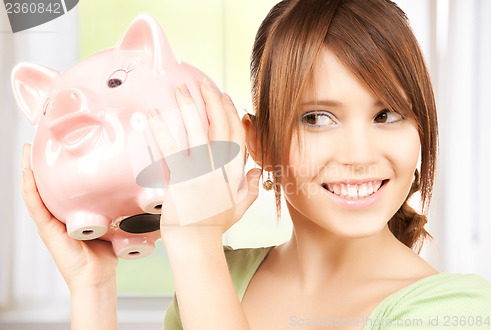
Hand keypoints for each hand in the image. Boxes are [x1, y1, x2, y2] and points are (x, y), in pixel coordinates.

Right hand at [21, 144, 117, 293]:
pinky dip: (30, 189)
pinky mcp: (46, 229)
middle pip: (42, 183)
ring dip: (28, 169)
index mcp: (69, 210)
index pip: (57, 183)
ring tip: (27, 148)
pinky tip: (28, 173)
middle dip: (38, 161)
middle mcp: (56, 213)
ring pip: (33, 190)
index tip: (56, 143)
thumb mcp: (114, 220)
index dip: (54, 164)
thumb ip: (120, 204)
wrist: (98, 277)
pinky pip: (35, 206)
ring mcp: (48, 221)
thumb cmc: (107, 251)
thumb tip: (143, 186)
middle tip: (38, 138)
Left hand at [148, 80, 260, 238]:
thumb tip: (258, 171)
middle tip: (202, 83)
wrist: (196, 243)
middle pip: (219, 127)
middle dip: (211, 102)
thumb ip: (252, 187)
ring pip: (197, 132)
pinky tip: (152, 115)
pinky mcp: (179, 179)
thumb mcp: (240, 207)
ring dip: (188, 108)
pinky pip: (170, 150)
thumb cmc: (216, 226)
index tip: (225, 98)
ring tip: (180, 89)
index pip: (237, 136)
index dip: (231, 114)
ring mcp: (200, 173)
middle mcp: (220, 169)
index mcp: (234, 173)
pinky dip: (160, 131)